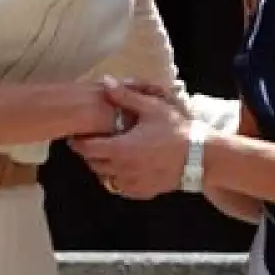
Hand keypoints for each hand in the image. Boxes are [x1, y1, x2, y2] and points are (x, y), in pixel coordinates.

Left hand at [70, 82, 190, 199]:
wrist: (199, 157)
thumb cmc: (175, 130)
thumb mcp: (151, 108)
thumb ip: (126, 96)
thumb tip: (105, 82)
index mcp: (120, 149)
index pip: (87, 149)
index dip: (78, 142)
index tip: (74, 135)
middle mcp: (121, 170)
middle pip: (93, 164)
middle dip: (88, 153)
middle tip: (91, 141)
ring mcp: (131, 184)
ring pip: (105, 178)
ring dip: (101, 167)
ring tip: (107, 153)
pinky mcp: (142, 192)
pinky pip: (120, 188)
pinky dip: (117, 178)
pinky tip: (124, 167)